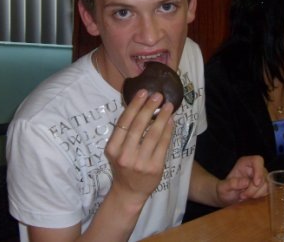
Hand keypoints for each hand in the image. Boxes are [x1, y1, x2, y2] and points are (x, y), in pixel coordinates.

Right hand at [104, 89, 174, 207]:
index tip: (143, 92)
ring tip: (168, 106)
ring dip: (162, 117)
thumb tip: (140, 105)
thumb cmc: (123, 166)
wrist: (129, 192)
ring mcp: (140, 162)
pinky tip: (171, 121)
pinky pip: (163, 145)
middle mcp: (125, 155)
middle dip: (149, 107)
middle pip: (138, 126)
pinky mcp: (155, 168)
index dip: (134, 105)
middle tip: (157, 95)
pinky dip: (168, 131)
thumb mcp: (117, 150)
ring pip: (153, 134)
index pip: (124, 122)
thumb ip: (125, 132)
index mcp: (112, 148)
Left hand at [216, 155, 267, 205]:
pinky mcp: (263, 185)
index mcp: (244, 163)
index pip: (257, 160)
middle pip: (263, 175)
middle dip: (254, 189)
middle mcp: (254, 167)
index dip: (259, 171)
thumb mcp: (223, 187)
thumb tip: (246, 182)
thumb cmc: (224, 190)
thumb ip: (232, 183)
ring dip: (256, 193)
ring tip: (244, 196)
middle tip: (243, 196)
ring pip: (267, 184)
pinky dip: (259, 196)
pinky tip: (250, 197)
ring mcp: (260, 176)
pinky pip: (267, 190)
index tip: (255, 183)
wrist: (226, 197)